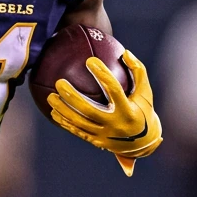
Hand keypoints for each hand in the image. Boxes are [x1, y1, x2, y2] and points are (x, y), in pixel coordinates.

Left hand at [47, 49, 162, 176]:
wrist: (143, 144)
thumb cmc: (143, 110)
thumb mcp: (146, 92)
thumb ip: (138, 71)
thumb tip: (125, 52)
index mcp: (128, 110)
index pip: (113, 90)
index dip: (102, 74)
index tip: (90, 60)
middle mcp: (115, 125)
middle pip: (89, 110)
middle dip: (72, 96)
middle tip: (59, 82)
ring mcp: (104, 135)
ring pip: (79, 123)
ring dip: (63, 110)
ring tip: (50, 97)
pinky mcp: (97, 142)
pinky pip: (77, 131)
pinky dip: (65, 122)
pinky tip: (53, 113)